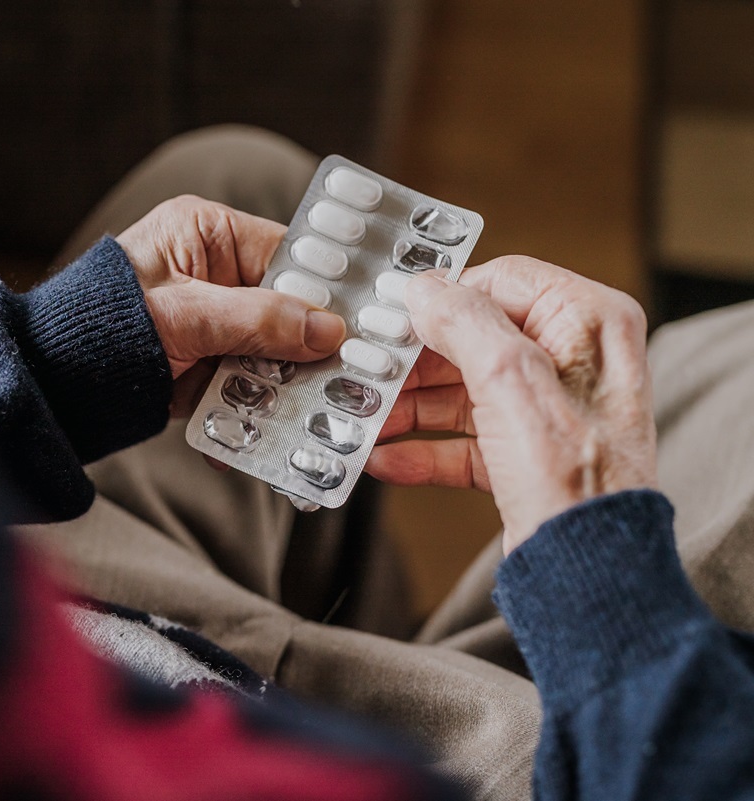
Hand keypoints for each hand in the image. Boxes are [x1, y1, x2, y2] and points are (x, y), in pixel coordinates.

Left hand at [116, 196, 345, 414]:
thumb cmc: (104, 325)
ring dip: (281, 387)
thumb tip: (327, 329)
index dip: (324, 288)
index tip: (360, 321)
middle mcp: (212, 273)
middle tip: (345, 379)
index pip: (286, 253)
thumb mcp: (188, 314)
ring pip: (269, 352)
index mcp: (206, 233)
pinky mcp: (202, 363)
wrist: (54, 381)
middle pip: (284, 308)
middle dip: (306, 348)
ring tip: (306, 416)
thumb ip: (260, 319)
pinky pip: (243, 382)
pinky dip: (251, 409)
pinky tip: (262, 435)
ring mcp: (209, 321)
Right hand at [365, 256, 657, 553]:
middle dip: (413, 363)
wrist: (588, 576)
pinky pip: (463, 441)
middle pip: (472, 339)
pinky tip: (384, 458)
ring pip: (461, 392)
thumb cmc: (575, 482)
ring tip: (363, 416)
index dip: (444, 296)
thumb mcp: (512, 382)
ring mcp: (548, 411)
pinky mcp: (526, 457)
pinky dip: (423, 450)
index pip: (502, 280)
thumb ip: (465, 322)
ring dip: (407, 408)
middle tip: (365, 370)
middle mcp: (574, 361)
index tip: (392, 313)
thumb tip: (425, 289)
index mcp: (589, 323)